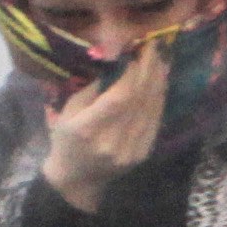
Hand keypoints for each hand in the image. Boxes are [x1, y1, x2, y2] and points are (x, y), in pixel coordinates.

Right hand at [38, 42, 169, 213]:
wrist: (77, 179)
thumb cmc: (66, 140)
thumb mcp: (67, 112)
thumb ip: (90, 89)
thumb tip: (113, 61)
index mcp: (87, 129)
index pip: (118, 97)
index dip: (132, 73)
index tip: (136, 51)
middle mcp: (111, 141)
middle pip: (138, 100)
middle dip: (148, 70)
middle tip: (153, 47)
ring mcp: (130, 150)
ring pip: (150, 109)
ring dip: (158, 82)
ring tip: (160, 59)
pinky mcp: (142, 154)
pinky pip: (155, 121)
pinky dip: (159, 99)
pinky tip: (160, 83)